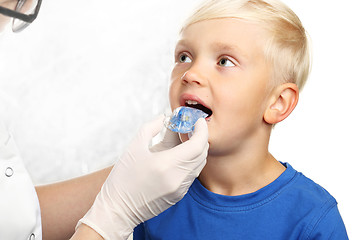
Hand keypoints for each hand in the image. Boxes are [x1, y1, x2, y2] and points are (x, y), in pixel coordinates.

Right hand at [77, 116, 208, 238]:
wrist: (117, 210)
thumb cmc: (123, 177)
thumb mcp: (134, 146)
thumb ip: (152, 127)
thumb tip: (166, 117)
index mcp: (166, 164)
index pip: (198, 144)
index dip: (201, 130)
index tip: (197, 120)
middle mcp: (178, 178)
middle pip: (202, 154)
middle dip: (201, 138)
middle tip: (191, 127)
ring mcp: (180, 189)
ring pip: (199, 165)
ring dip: (197, 150)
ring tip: (185, 139)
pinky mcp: (179, 196)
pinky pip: (192, 175)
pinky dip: (191, 162)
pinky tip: (179, 155)